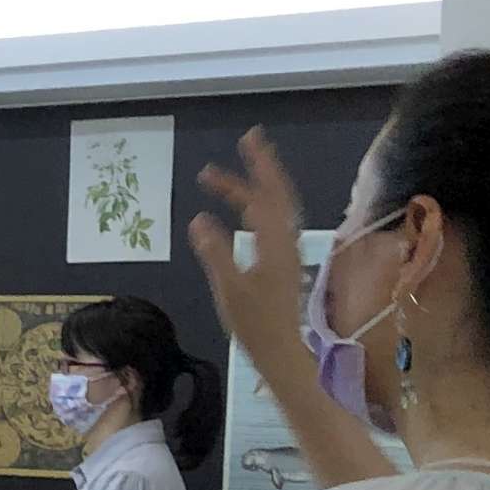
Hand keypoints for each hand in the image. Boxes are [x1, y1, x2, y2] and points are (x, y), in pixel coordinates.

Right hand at [190, 128, 308, 371]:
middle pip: (279, 193)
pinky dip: (266, 203)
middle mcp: (288, 241)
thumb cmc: (255, 325)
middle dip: (264, 165)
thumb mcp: (229, 289)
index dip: (245, 174)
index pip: (261, 198)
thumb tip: (199, 219)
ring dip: (265, 182)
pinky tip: (251, 207)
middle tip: (249, 140)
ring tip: (247, 166)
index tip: (228, 154)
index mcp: (275, 245)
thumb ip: (215, 252)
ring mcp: (290, 250)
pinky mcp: (286, 259)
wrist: (282, 350)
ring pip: (282, 206)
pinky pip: (279, 220)